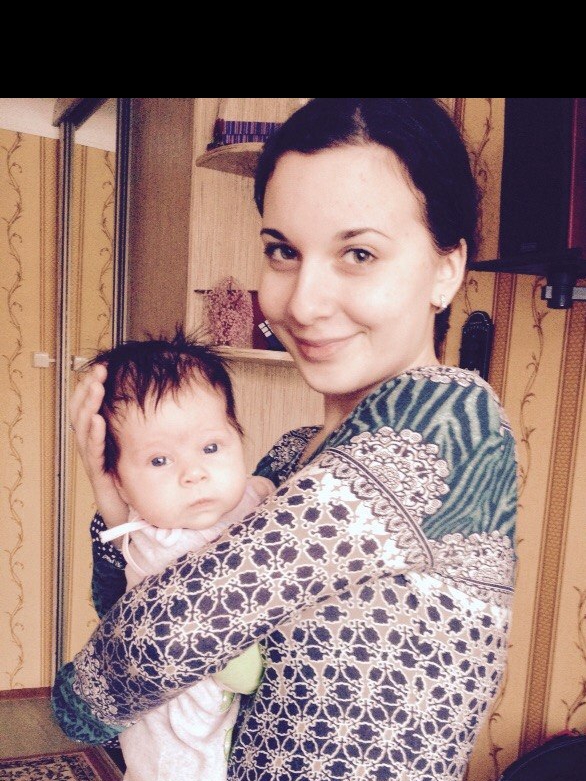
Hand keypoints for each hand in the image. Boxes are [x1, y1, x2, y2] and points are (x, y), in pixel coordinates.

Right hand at [69, 362, 127, 527]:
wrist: (126, 515)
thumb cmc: (130, 479)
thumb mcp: (134, 447)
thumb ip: (140, 428)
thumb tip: (162, 400)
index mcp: (98, 437)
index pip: (87, 405)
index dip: (91, 386)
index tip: (102, 367)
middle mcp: (91, 446)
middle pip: (81, 412)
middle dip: (89, 389)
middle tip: (99, 371)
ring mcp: (93, 460)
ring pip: (84, 429)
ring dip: (90, 406)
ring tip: (97, 387)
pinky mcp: (98, 475)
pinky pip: (93, 453)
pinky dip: (94, 435)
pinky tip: (97, 420)